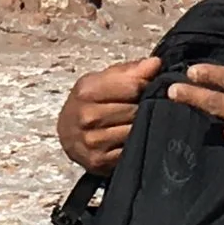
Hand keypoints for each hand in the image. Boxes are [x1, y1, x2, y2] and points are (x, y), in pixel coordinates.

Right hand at [57, 56, 160, 174]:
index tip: (148, 86)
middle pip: (134, 109)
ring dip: (142, 126)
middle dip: (144, 106)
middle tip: (144, 105)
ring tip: (139, 121)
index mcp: (87, 90)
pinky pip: (129, 150)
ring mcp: (92, 140)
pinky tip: (133, 137)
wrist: (68, 132)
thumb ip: (131, 71)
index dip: (146, 84)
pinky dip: (136, 143)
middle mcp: (87, 116)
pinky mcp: (99, 160)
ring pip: (134, 130)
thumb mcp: (103, 80)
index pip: (132, 85)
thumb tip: (155, 64)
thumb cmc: (88, 102)